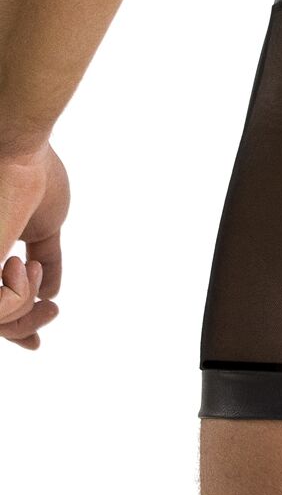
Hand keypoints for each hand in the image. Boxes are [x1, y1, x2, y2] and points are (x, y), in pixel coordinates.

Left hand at [0, 144, 69, 349]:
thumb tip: (52, 292)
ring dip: (24, 305)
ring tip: (30, 265)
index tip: (37, 344)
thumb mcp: (46, 226)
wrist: (18, 150)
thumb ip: (48, 258)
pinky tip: (19, 263)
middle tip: (54, 313)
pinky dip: (19, 295)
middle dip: (24, 328)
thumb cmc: (32, 174)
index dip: (14, 329)